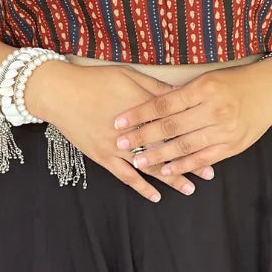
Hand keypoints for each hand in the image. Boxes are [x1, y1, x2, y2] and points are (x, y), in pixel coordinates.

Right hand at [27, 62, 216, 201]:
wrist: (59, 93)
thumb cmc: (95, 80)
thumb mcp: (129, 76)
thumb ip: (156, 90)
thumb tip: (182, 96)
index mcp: (142, 109)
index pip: (174, 125)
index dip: (194, 135)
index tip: (213, 143)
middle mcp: (131, 131)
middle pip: (166, 149)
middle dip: (189, 160)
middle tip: (209, 172)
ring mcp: (116, 147)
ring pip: (149, 166)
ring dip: (170, 177)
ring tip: (189, 188)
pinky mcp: (102, 156)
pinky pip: (125, 176)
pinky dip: (141, 186)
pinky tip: (156, 195)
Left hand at [110, 60, 271, 176]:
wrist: (270, 91)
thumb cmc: (233, 82)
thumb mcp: (207, 80)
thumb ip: (182, 94)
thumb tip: (150, 104)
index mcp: (203, 89)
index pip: (164, 103)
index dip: (139, 114)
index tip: (118, 121)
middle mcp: (214, 110)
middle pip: (171, 126)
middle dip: (143, 137)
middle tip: (121, 144)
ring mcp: (224, 130)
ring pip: (185, 146)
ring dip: (159, 156)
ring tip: (139, 161)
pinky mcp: (233, 146)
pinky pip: (203, 159)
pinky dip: (184, 166)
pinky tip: (167, 171)